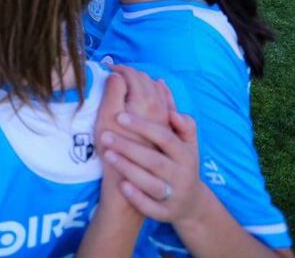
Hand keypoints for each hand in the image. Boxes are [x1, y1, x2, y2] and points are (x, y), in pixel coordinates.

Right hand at [96, 65, 169, 159]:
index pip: (131, 74)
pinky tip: (159, 86)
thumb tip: (116, 75)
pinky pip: (167, 100)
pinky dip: (162, 90)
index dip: (117, 68)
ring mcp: (166, 116)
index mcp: (144, 101)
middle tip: (112, 73)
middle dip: (129, 73)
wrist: (135, 180)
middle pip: (145, 80)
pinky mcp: (168, 126)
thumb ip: (112, 93)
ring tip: (128, 79)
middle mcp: (159, 106)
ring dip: (142, 80)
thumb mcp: (107, 119)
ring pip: (158, 89)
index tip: (104, 68)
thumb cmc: (115, 149)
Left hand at [103, 109, 202, 224]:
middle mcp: (182, 174)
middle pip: (154, 160)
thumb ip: (169, 111)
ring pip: (151, 183)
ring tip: (107, 154)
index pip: (164, 137)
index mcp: (185, 153)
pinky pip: (151, 206)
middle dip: (129, 147)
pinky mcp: (166, 213)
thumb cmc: (181, 163)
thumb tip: (158, 82)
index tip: (120, 116)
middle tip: (104, 135)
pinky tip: (122, 185)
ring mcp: (174, 194)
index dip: (143, 126)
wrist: (190, 203)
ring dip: (128, 168)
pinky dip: (137, 196)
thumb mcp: (185, 141)